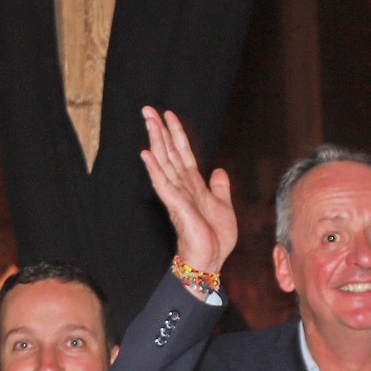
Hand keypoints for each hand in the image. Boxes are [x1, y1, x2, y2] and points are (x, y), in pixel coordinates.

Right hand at [140, 107, 237, 279]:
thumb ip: (220, 188)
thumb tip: (219, 171)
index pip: (182, 154)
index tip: (168, 115)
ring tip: (147, 121)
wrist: (210, 261)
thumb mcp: (224, 207)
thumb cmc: (214, 238)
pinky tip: (147, 154)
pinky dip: (155, 169)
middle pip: (169, 153)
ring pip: (164, 162)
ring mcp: (177, 195)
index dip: (176, 134)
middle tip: (147, 109)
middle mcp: (182, 187)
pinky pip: (163, 184)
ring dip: (156, 141)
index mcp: (193, 185)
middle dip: (159, 130)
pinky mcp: (176, 206)